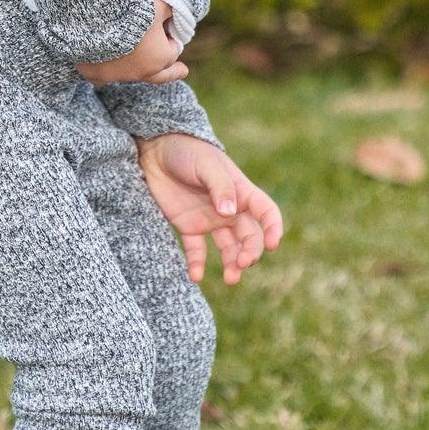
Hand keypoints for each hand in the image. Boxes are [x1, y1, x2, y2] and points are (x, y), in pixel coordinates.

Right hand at [74, 0, 188, 87]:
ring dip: (137, 67)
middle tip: (183, 71)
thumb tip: (171, 14)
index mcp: (161, 58)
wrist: (94, 14)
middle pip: (161, 74)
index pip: (174, 48)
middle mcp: (141, 72)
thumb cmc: (133, 8)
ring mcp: (116, 76)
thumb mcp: (160, 3)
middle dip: (171, 71)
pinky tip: (110, 66)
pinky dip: (108, 70)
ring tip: (140, 64)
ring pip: (132, 75)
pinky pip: (103, 78)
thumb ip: (170, 10)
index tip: (167, 24)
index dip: (171, 34)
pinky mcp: (94, 73)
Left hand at [133, 133, 283, 285]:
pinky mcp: (188, 226)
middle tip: (242, 264)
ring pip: (228, 248)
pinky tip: (195, 276)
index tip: (272, 245)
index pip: (266, 212)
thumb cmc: (187, 151)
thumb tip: (230, 213)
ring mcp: (210, 219)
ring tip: (230, 279)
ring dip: (231, 264)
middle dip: (250, 252)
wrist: (155, 150)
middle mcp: (230, 209)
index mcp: (242, 191)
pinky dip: (197, 264)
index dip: (273, 228)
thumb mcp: (206, 165)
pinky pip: (197, 250)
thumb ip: (220, 188)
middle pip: (249, 236)